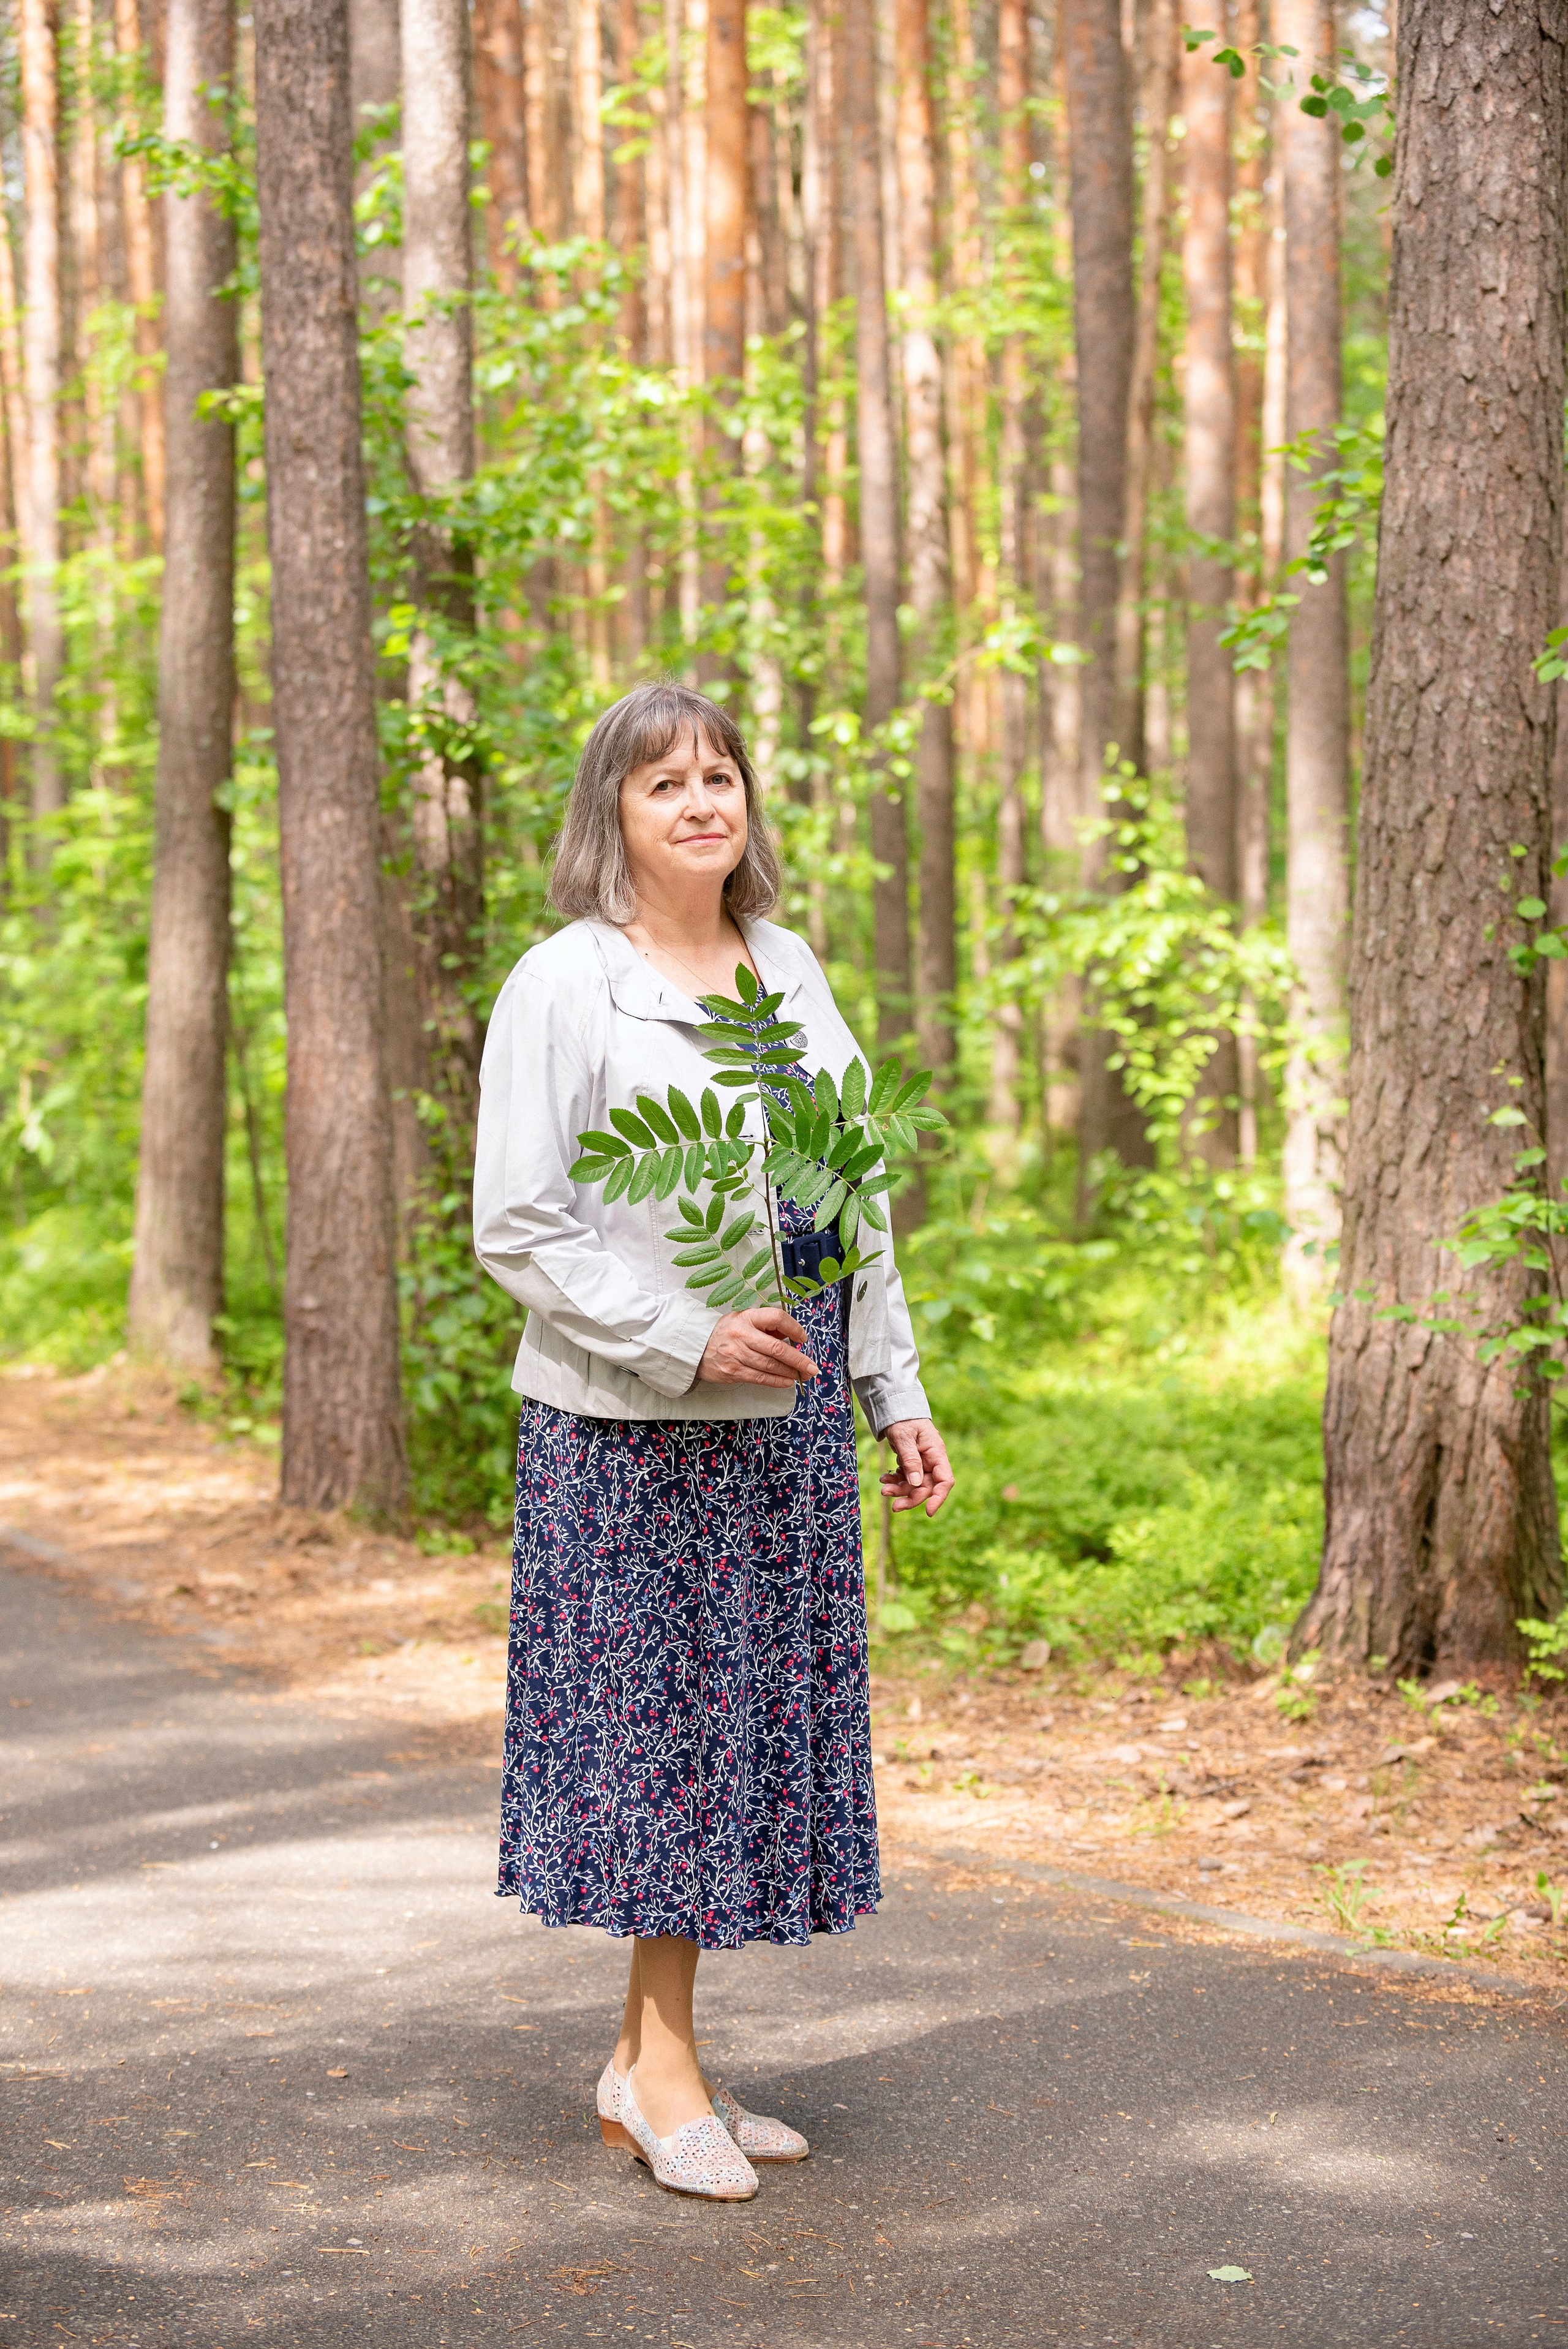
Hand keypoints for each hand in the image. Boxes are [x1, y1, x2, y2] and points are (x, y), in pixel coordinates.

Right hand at [696, 1306, 818, 1388]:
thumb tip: (792, 1336)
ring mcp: (737, 1355)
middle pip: (776, 1348)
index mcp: (747, 1318)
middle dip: (798, 1359)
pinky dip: (777, 1381)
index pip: (776, 1318)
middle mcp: (742, 1335)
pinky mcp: (733, 1372)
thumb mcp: (744, 1320)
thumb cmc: (726, 1332)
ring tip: (803, 1375)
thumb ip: (766, 1326)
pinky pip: (760, 1378)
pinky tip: (787, 1381)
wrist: (696, 1348)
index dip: (793, 1328)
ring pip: (770, 1366)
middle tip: (812, 1367)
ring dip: (790, 1372)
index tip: (802, 1338)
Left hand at [880, 1418, 953, 1517]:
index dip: (939, 1497)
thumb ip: (911, 1459)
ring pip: (914, 1485)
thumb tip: (916, 1483)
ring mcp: (921, 1463)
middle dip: (911, 1498)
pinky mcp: (911, 1463)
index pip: (945, 1480)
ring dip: (900, 1490)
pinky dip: (895, 1480)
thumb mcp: (905, 1437)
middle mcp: (931, 1461)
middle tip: (894, 1506)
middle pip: (927, 1487)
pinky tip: (884, 1478)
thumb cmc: (903, 1419)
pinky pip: (905, 1478)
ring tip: (884, 1489)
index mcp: (936, 1453)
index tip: (928, 1512)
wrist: (895, 1409)